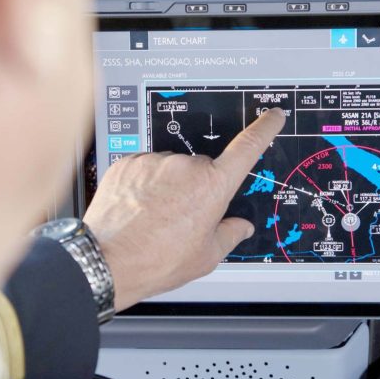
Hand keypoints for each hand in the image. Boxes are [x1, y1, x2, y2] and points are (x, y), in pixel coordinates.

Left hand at [84, 108, 286, 311]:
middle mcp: (185, 166)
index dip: (263, 129)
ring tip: (153, 217)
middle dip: (197, 187)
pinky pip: (144, 168)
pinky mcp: (128, 163)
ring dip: (167, 185)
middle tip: (181, 218)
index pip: (247, 148)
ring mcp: (154, 161)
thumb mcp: (205, 256)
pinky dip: (143, 184)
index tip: (272, 117)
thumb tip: (240, 227)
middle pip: (201, 168)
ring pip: (170, 168)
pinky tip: (137, 208)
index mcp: (212, 186)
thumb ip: (228, 235)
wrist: (107, 261)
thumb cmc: (156, 261)